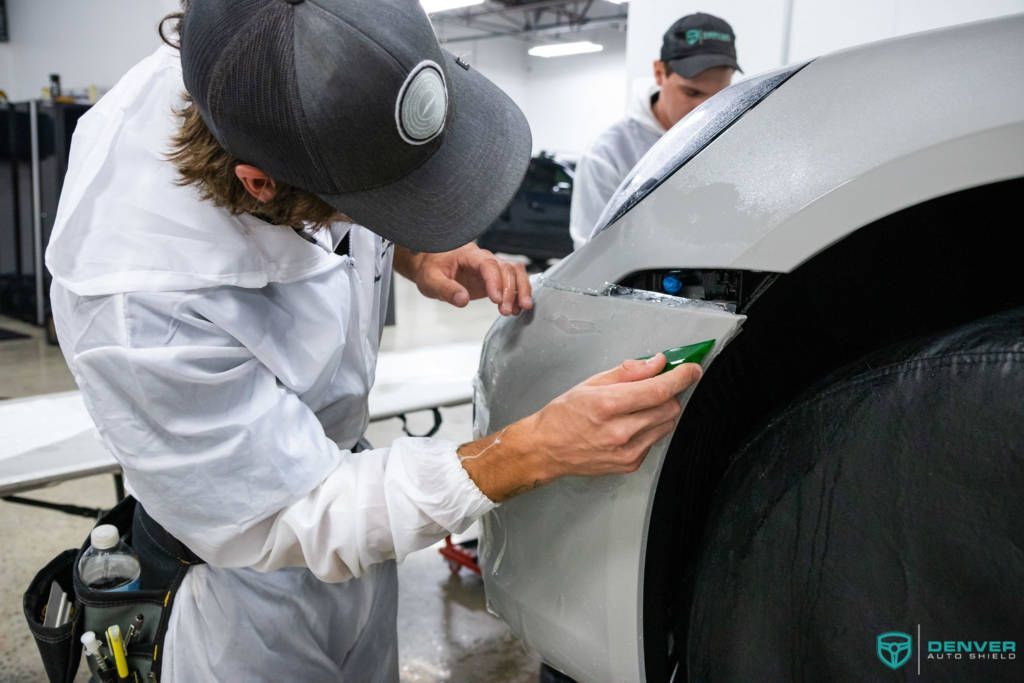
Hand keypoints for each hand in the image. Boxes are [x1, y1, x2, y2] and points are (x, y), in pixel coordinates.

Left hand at [394, 244, 531, 315]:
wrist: (431, 264)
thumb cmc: (431, 268)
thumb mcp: (431, 280)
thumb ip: (446, 289)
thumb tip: (463, 300)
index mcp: (469, 255)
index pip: (488, 265)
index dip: (495, 281)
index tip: (495, 299)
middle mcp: (484, 259)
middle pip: (507, 268)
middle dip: (510, 290)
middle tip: (506, 311)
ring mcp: (491, 269)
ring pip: (515, 273)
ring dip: (519, 291)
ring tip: (517, 311)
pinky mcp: (494, 278)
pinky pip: (513, 281)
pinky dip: (518, 293)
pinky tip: (517, 309)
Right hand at [458, 354, 702, 500]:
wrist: (546, 449)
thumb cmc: (564, 414)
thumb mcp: (591, 383)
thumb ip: (628, 372)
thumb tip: (658, 363)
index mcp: (607, 405)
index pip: (658, 389)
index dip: (681, 377)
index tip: (692, 369)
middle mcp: (619, 431)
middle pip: (669, 407)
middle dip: (670, 392)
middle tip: (659, 383)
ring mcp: (626, 451)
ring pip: (666, 424)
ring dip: (662, 410)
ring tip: (640, 405)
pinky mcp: (630, 464)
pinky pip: (654, 440)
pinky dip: (650, 427)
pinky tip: (630, 424)